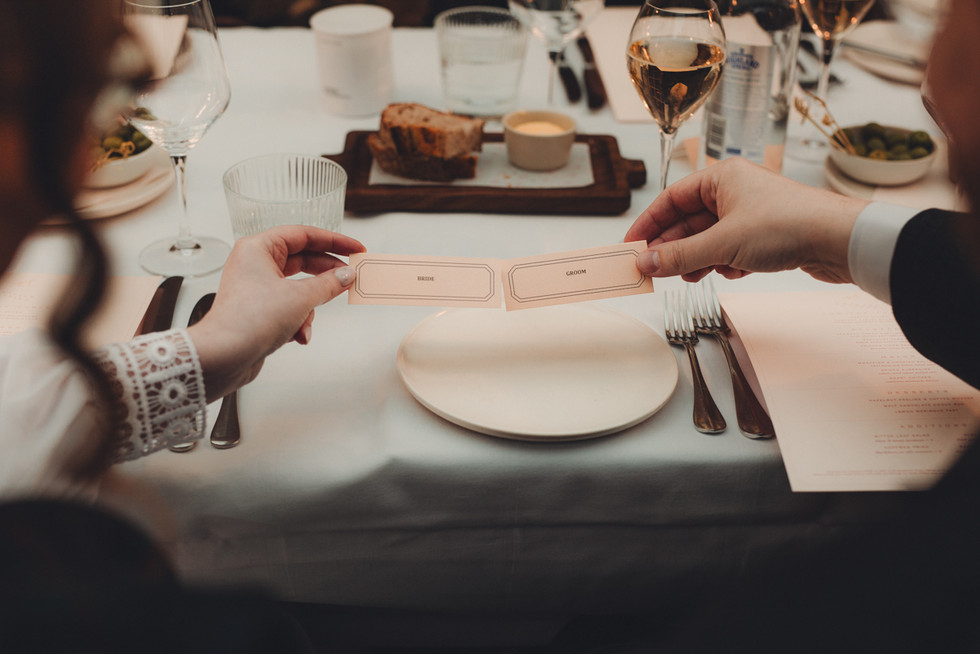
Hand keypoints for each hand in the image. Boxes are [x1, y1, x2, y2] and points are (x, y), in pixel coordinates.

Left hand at [188, 226, 364, 400]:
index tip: (354, 248)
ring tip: (309, 320)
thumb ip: (328, 283)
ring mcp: (256, 287)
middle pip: (302, 260)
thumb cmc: (248, 320)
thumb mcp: (300, 298)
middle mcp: (254, 264)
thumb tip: (345, 275)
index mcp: (258, 248)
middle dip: (325, 276)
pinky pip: (289, 307)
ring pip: (297, 289)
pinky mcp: (258, 310)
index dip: (334, 241)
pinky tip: (298, 335)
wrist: (223, 356)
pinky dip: (297, 321)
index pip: (303, 235)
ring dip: (309, 308)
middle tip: (350, 278)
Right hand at [624, 158, 868, 283]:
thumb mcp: (722, 244)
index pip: (671, 199)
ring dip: (698, 260)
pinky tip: (732, 271)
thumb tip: (646, 263)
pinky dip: (725, 263)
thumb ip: (679, 256)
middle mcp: (734, 191)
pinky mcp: (765, 236)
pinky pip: (730, 250)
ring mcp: (750, 214)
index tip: (632, 246)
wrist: (839, 240)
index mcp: (721, 177)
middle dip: (673, 248)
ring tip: (691, 276)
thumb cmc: (787, 225)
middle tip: (653, 270)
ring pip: (709, 239)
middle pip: (688, 221)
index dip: (649, 224)